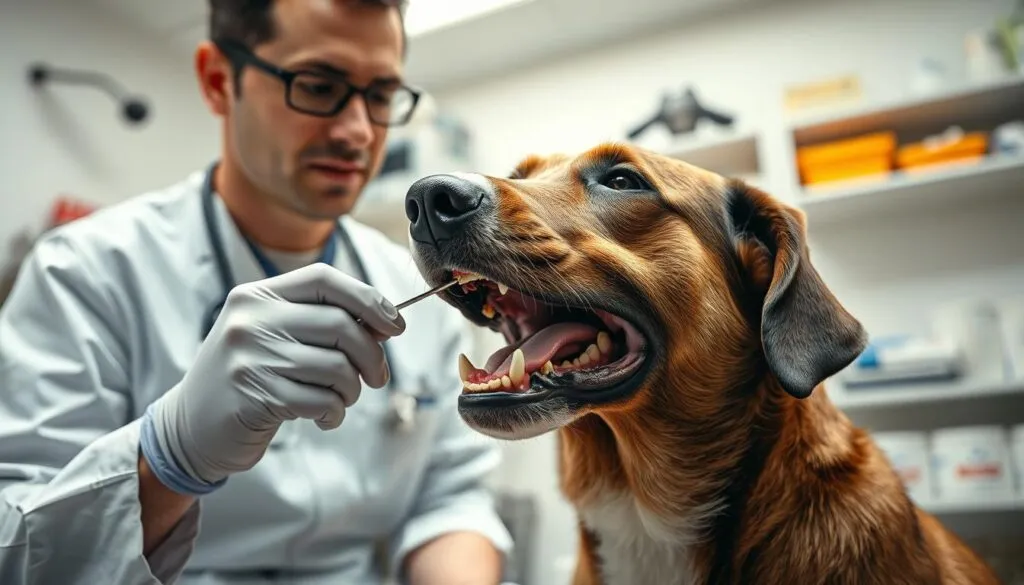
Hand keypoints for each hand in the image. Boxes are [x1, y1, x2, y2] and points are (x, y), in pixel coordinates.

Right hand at [140, 263, 405, 493]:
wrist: (190, 428)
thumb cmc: (250, 378)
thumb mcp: (274, 337)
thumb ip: (321, 324)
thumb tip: (385, 323)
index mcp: (258, 295)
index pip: (325, 280)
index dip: (368, 299)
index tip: (395, 326)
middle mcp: (251, 319)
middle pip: (341, 325)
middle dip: (372, 356)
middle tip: (376, 377)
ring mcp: (249, 356)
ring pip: (337, 367)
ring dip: (352, 390)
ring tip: (340, 399)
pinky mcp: (254, 395)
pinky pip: (322, 400)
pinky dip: (334, 412)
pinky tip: (324, 417)